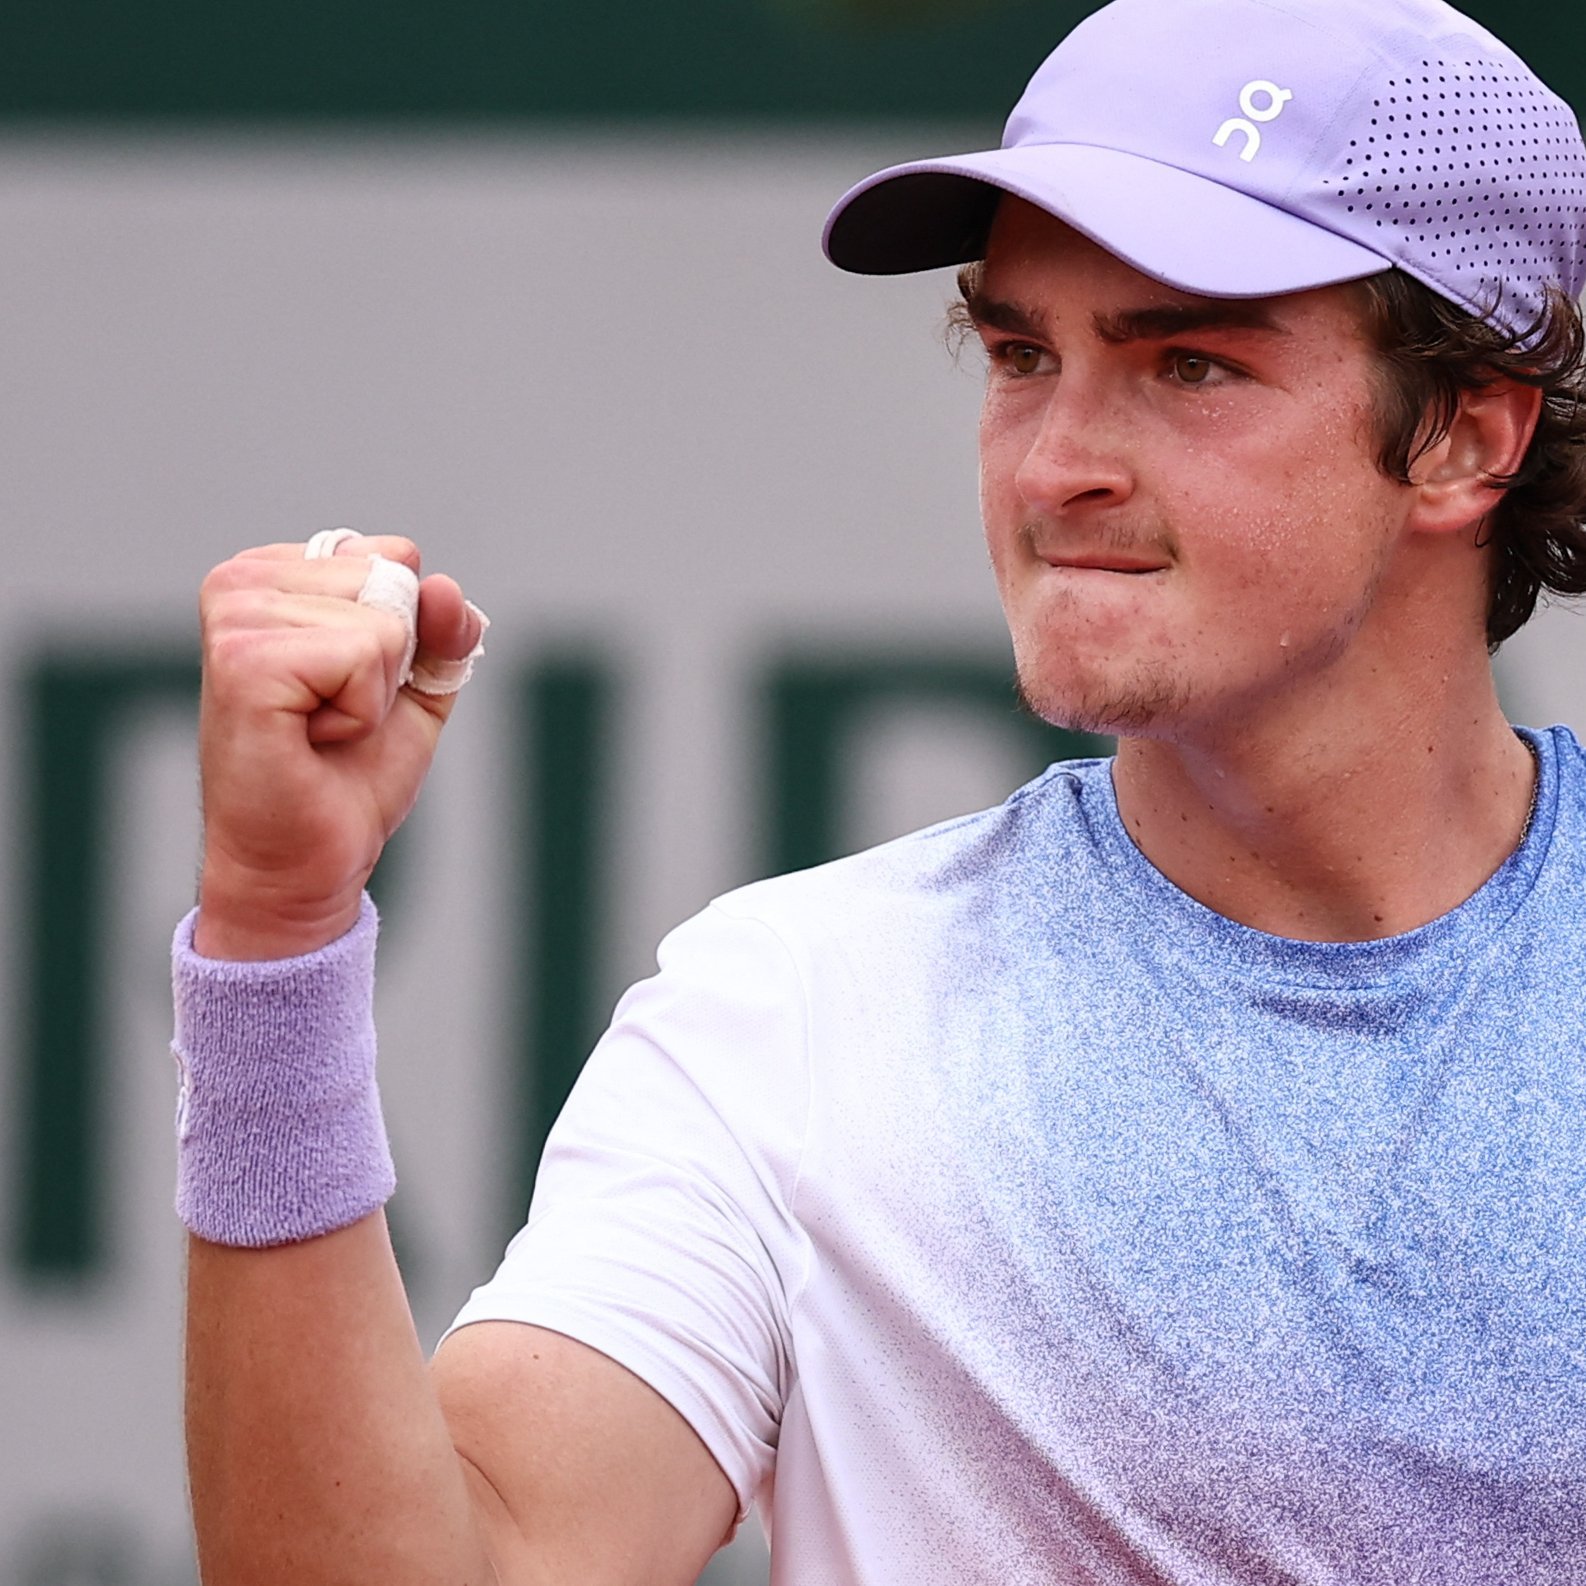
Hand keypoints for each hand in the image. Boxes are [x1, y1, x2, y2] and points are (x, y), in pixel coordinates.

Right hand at [193, 534, 483, 959]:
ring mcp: (236, 616)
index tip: (349, 687)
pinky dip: (361, 711)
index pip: (396, 557)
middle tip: (334, 715)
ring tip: (319, 727)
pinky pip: (365, 655)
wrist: (306, 859)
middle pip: (394, 581)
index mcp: (275, 572)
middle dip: (391, 664)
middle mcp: (242, 580)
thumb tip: (446, 589)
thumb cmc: (349, 774)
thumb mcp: (416, 687)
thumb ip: (443, 630)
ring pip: (385, 622)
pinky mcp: (243, 659)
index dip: (405, 637)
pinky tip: (310, 737)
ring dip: (373, 693)